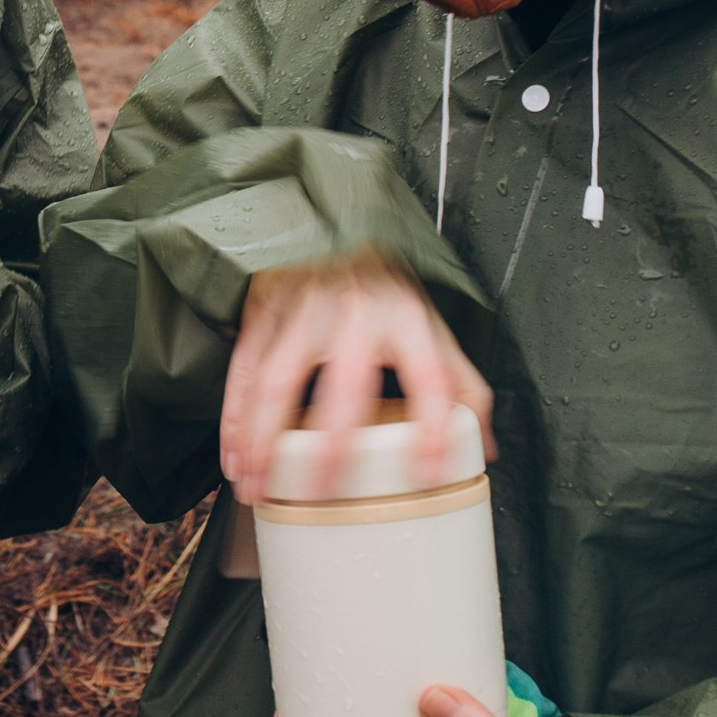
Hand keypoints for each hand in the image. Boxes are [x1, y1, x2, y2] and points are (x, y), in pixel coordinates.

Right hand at [220, 255, 493, 503]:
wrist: (334, 223)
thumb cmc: (387, 291)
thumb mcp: (432, 327)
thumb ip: (460, 384)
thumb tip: (483, 448)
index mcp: (408, 317)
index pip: (431, 378)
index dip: (433, 430)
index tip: (425, 477)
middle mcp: (356, 311)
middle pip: (343, 387)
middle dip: (330, 447)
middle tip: (321, 493)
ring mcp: (304, 308)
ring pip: (277, 383)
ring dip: (262, 443)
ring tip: (258, 489)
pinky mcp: (263, 309)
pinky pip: (244, 371)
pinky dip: (234, 421)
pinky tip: (235, 460)